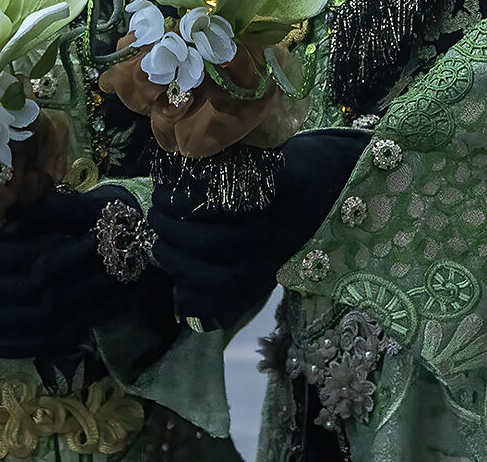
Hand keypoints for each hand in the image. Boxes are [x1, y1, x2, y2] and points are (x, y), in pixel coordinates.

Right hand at [147, 128, 370, 329]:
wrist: (332, 181)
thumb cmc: (285, 224)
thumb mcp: (260, 259)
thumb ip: (224, 277)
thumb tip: (179, 305)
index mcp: (261, 271)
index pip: (213, 289)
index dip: (179, 273)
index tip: (159, 250)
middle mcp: (266, 251)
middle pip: (206, 255)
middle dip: (169, 239)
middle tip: (155, 219)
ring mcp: (272, 219)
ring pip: (213, 227)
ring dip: (176, 215)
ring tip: (161, 201)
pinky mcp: (276, 184)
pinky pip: (227, 192)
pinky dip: (196, 189)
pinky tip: (182, 182)